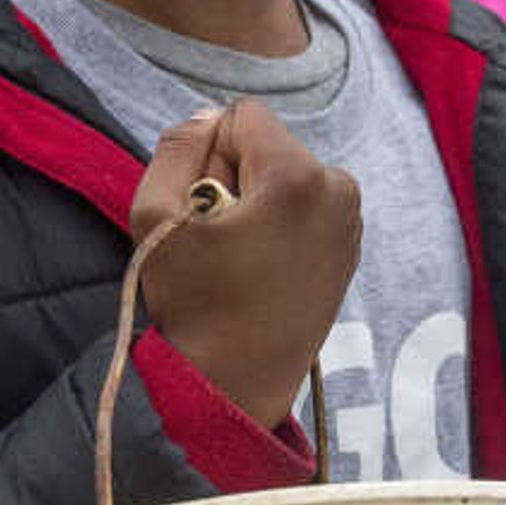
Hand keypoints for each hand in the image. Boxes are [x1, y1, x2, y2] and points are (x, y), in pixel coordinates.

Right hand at [128, 102, 359, 431]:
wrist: (233, 388)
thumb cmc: (193, 308)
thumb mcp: (155, 217)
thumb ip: (176, 148)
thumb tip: (208, 117)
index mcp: (298, 176)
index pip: (242, 116)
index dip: (208, 155)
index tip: (206, 209)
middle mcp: (338, 190)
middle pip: (268, 146)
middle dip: (236, 178)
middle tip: (220, 243)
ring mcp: (350, 222)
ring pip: (285, 176)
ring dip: (257, 204)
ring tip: (240, 261)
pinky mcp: (350, 248)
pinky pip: (304, 208)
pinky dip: (279, 227)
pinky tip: (262, 272)